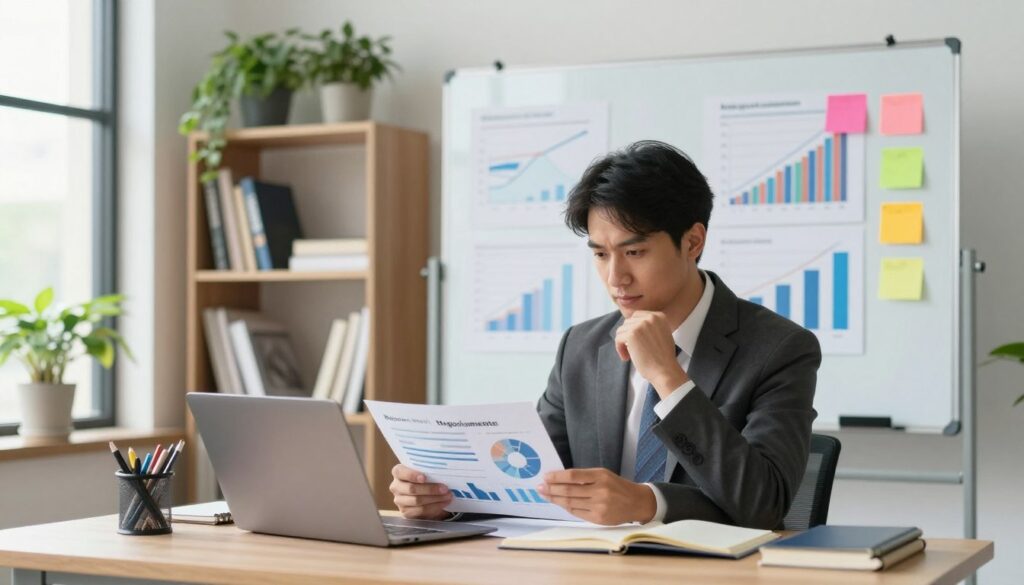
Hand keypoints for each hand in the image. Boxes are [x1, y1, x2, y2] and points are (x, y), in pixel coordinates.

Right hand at [389, 464, 451, 519]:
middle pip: (411, 489)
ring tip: (448, 496)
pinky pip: (420, 510)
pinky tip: (443, 503)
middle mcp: (395, 486)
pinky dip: (434, 507)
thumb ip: (428, 471)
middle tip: (445, 488)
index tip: (424, 478)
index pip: (400, 472)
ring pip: (417, 500)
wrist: (424, 496)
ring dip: (435, 499)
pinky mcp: (405, 512)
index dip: (412, 475)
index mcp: (398, 472)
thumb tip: (443, 472)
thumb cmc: (425, 479)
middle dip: (430, 489)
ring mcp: (399, 500)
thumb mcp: (425, 472)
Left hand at [539, 468, 656, 524]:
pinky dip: (566, 507)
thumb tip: (560, 479)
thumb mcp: (603, 475)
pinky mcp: (598, 519)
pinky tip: (559, 503)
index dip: (557, 477)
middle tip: (539, 487)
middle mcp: (600, 491)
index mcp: (600, 476)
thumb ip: (584, 477)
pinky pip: (577, 512)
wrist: (636, 503)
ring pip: (570, 503)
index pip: (573, 475)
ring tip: (545, 495)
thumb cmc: (617, 486)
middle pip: (569, 490)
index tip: (546, 476)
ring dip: (555, 499)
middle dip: (551, 489)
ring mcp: (599, 506)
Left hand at [614, 311, 688, 396]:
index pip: (637, 316)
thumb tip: (630, 324)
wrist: (665, 370)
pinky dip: (620, 349)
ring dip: (623, 343)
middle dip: (627, 336)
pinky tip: (626, 358)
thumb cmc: (662, 358)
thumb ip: (650, 327)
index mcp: (659, 316)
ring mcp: (641, 325)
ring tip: (630, 355)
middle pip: (628, 322)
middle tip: (632, 350)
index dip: (633, 329)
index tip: (636, 342)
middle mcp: (650, 317)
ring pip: (621, 330)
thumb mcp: (661, 334)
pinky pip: (618, 338)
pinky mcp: (632, 334)